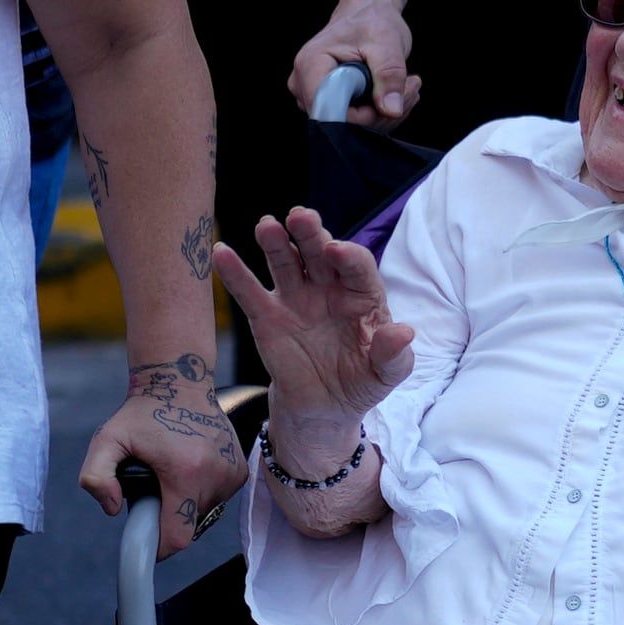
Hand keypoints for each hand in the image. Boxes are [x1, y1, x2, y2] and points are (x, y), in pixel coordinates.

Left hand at [78, 348, 250, 557]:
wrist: (179, 383)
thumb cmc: (140, 414)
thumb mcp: (104, 440)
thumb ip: (94, 477)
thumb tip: (113, 509)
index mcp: (185, 473)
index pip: (178, 535)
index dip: (159, 547)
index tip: (146, 543)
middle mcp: (216, 475)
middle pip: (189, 524)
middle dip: (168, 516)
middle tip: (152, 490)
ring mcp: (232, 473)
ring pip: (204, 512)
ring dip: (185, 504)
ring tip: (170, 476)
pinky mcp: (240, 470)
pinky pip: (218, 498)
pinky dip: (201, 492)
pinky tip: (189, 468)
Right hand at [212, 206, 416, 426]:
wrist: (325, 407)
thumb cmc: (362, 381)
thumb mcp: (385, 374)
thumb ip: (394, 355)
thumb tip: (403, 333)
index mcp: (361, 295)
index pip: (357, 267)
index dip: (348, 256)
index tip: (336, 251)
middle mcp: (328, 288)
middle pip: (319, 253)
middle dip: (311, 233)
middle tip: (300, 216)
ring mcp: (296, 298)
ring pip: (285, 262)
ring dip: (275, 242)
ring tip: (267, 226)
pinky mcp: (267, 315)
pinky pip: (249, 291)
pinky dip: (234, 273)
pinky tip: (221, 253)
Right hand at [291, 0, 416, 131]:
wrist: (367, 13)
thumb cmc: (372, 21)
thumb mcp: (387, 43)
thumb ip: (389, 75)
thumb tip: (391, 110)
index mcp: (310, 66)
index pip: (331, 113)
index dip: (365, 116)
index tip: (394, 97)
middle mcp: (304, 85)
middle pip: (341, 123)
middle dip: (382, 113)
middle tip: (409, 87)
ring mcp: (313, 96)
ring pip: (351, 126)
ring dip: (386, 112)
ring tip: (406, 84)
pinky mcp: (327, 102)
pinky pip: (355, 122)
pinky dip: (381, 112)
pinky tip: (396, 92)